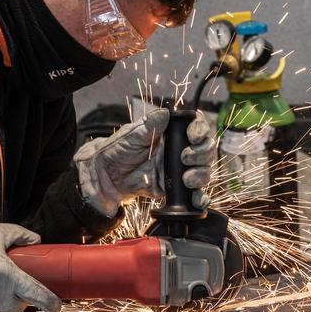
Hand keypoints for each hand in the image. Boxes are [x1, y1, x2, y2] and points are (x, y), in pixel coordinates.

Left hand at [74, 109, 217, 216]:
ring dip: (201, 175)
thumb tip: (165, 113)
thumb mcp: (131, 134)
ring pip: (203, 172)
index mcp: (170, 134)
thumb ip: (150, 125)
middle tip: (186, 158)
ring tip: (186, 178)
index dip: (201, 130)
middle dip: (202, 154)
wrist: (105, 177)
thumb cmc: (117, 151)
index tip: (194, 136)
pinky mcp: (173, 189)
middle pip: (205, 150)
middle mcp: (177, 151)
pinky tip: (197, 198)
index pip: (196, 128)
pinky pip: (193, 195)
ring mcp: (177, 171)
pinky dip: (199, 198)